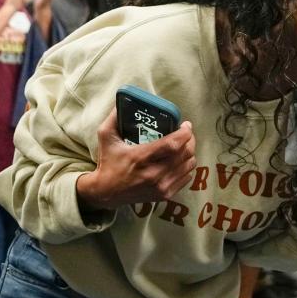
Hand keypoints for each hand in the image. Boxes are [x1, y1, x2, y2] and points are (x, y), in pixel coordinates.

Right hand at [77, 109, 196, 210]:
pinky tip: (178, 161)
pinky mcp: (165, 195)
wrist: (106, 193)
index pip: (173, 144)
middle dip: (190, 140)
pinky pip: (186, 178)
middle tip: (185, 133)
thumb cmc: (108, 162)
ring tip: (183, 146)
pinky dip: (186, 167)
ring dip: (189, 153)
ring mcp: (161, 186)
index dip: (185, 132)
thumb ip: (114, 118)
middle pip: (185, 153)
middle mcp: (154, 173)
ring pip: (189, 165)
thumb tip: (122, 102)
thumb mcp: (106, 137)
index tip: (185, 125)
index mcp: (141, 157)